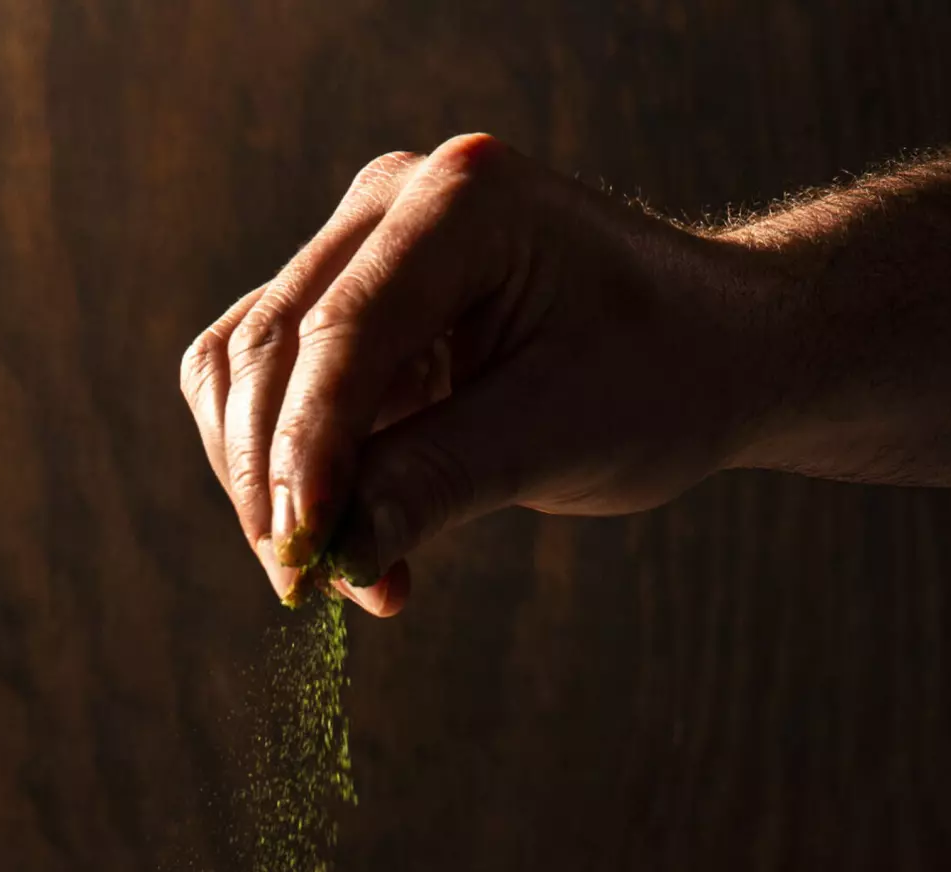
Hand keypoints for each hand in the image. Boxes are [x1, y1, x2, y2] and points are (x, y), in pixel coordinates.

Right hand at [180, 134, 768, 614]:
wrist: (707, 351)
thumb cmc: (661, 377)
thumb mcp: (562, 435)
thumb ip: (442, 481)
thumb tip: (335, 556)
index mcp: (462, 200)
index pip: (339, 333)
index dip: (303, 455)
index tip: (302, 563)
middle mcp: (393, 200)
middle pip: (269, 347)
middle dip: (274, 482)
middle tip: (313, 593)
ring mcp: (360, 245)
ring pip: (243, 366)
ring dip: (266, 481)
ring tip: (340, 578)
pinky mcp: (347, 304)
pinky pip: (269, 387)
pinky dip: (286, 471)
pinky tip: (354, 537)